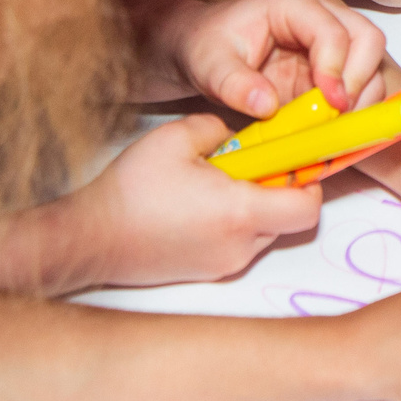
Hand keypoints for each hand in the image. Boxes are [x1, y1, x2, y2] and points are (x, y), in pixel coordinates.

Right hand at [74, 114, 323, 287]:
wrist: (90, 240)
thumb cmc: (131, 191)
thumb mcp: (177, 137)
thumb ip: (220, 127)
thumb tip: (239, 136)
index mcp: (240, 212)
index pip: (308, 207)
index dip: (310, 182)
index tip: (296, 159)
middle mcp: (240, 245)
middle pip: (289, 218)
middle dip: (280, 189)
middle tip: (253, 164)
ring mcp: (225, 264)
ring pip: (265, 231)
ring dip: (256, 205)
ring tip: (219, 183)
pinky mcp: (209, 272)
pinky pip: (240, 244)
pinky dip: (235, 223)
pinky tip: (202, 205)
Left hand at [159, 0, 388, 116]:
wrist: (201, 51)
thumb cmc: (204, 48)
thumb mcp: (207, 65)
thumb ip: (233, 83)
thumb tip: (268, 105)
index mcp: (293, 5)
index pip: (333, 31)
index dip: (336, 68)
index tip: (329, 104)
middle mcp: (321, 18)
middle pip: (368, 40)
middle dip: (360, 81)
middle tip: (338, 116)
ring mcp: (331, 45)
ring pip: (372, 65)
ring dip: (363, 100)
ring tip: (336, 129)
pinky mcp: (332, 72)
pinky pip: (360, 89)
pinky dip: (356, 112)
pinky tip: (335, 132)